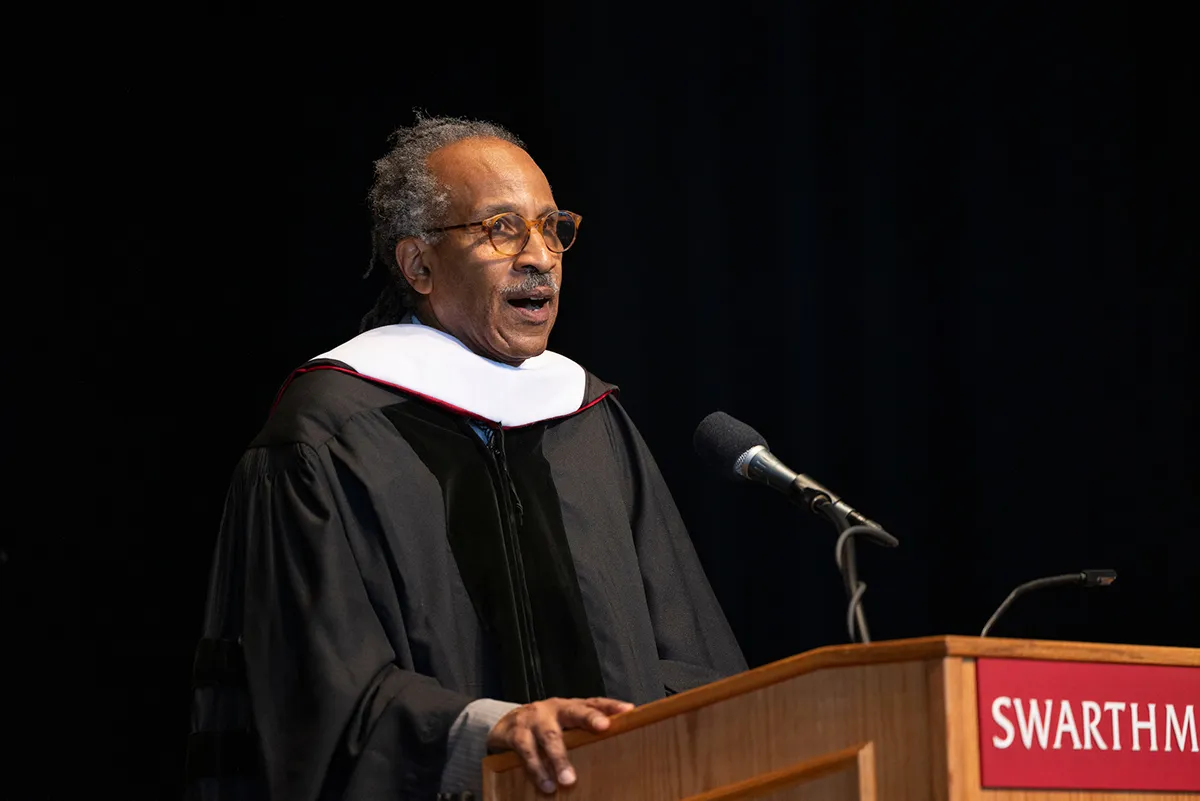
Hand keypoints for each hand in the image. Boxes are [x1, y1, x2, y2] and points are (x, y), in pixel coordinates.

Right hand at [487, 696, 633, 793]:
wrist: (504, 725)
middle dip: (589, 718)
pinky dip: (536, 768)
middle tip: (603, 727)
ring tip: (568, 780)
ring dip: (559, 758)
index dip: (610, 706)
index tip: (627, 709)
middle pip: (573, 712)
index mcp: (568, 707)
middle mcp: (552, 709)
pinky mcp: (514, 733)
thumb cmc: (543, 728)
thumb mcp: (562, 727)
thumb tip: (616, 751)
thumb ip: (582, 734)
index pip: (593, 702)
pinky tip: (546, 783)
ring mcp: (532, 720)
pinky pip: (526, 751)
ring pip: (549, 736)